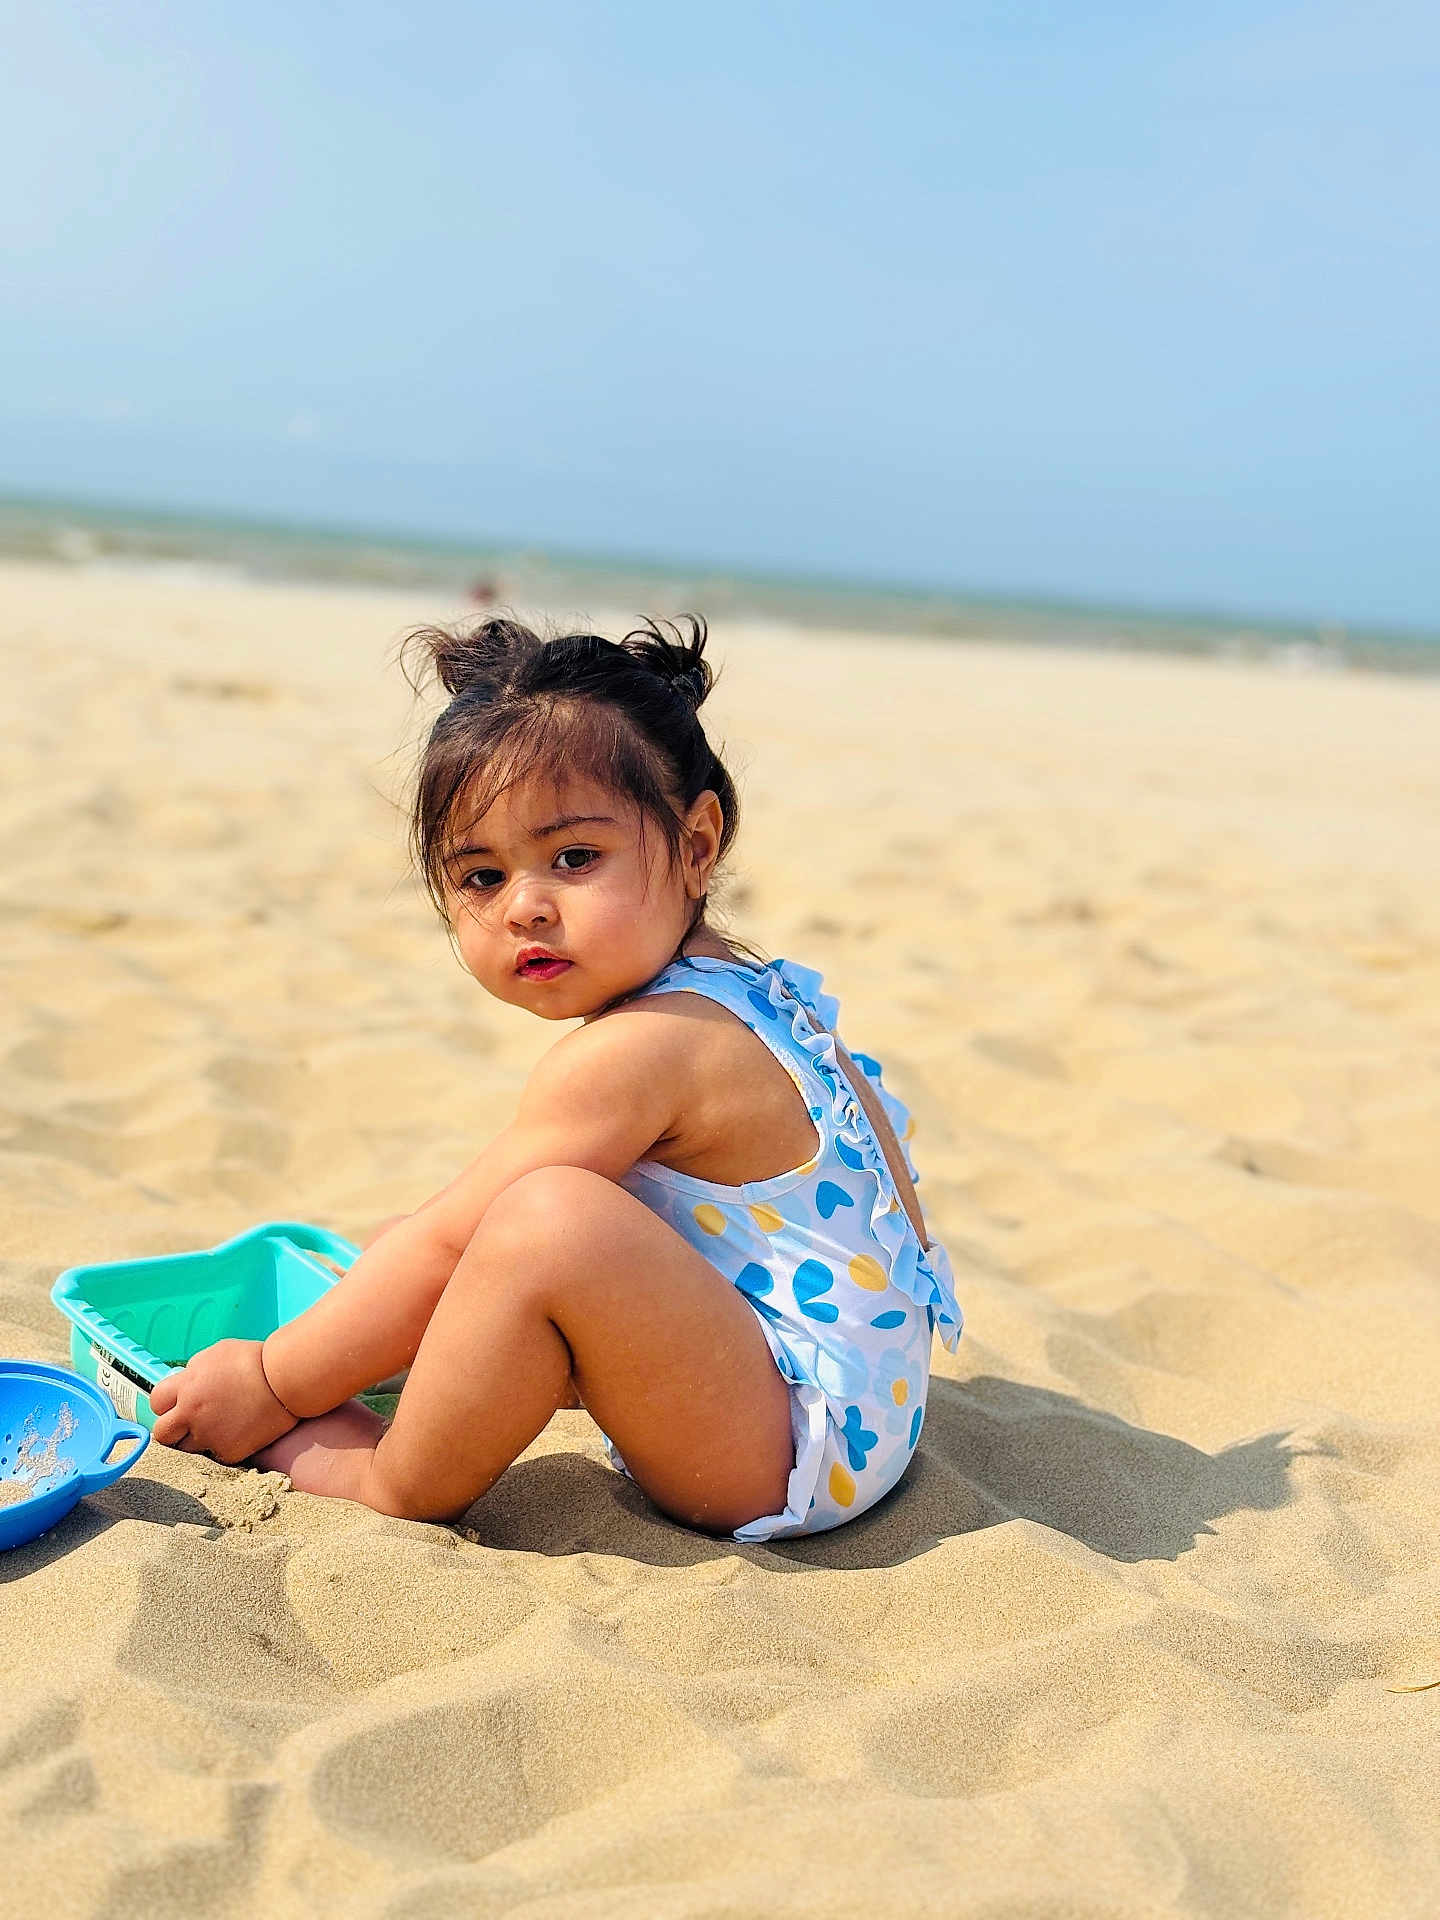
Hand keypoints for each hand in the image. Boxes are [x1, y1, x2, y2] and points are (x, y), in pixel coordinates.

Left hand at [148, 1339, 298, 1463]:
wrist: (287, 1380)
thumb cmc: (255, 1360)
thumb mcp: (215, 1353)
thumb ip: (193, 1371)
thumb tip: (183, 1383)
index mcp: (187, 1386)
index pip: (156, 1403)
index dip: (166, 1404)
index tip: (176, 1405)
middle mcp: (192, 1413)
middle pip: (163, 1434)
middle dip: (173, 1429)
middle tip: (188, 1424)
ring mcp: (209, 1435)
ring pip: (187, 1448)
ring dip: (197, 1439)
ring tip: (219, 1426)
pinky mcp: (228, 1452)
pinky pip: (215, 1454)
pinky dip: (223, 1446)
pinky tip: (238, 1431)